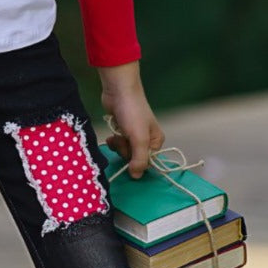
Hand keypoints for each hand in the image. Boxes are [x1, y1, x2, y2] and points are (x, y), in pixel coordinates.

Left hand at [99, 61, 164, 178]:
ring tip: (117, 134)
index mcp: (156, 142)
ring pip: (123, 151)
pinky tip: (111, 134)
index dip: (136, 162)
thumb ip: (139, 159)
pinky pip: (117, 144)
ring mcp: (133, 135)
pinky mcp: (121, 130)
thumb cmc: (132, 113)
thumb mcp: (139, 138)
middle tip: (123, 138)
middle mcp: (146, 139)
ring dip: (118, 145)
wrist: (119, 90)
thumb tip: (136, 177)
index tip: (129, 153)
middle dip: (125, 151)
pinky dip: (113, 140)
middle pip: (133, 158)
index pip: (146, 163)